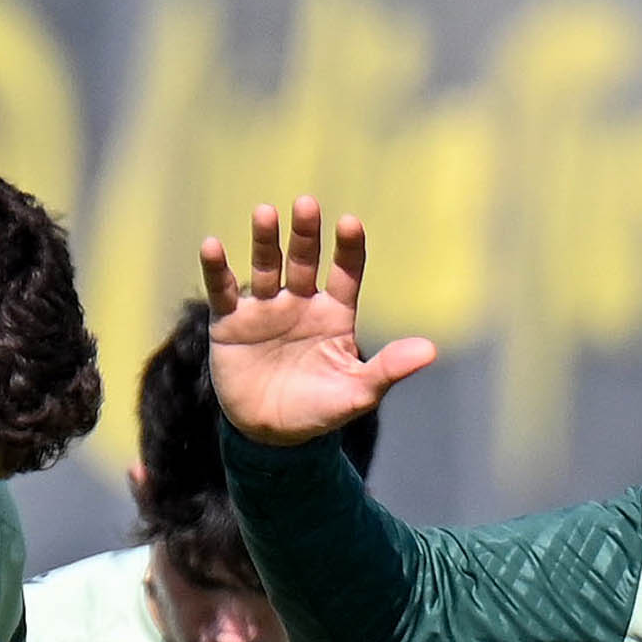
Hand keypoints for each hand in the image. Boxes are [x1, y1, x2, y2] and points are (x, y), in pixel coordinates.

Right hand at [196, 199, 437, 446]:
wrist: (271, 437)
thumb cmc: (320, 411)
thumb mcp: (357, 393)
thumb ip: (389, 369)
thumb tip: (430, 351)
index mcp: (334, 313)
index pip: (345, 272)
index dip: (348, 248)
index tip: (349, 224)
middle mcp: (300, 303)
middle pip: (304, 259)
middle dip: (305, 234)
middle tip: (306, 205)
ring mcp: (265, 310)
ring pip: (266, 267)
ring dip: (265, 241)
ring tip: (265, 213)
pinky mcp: (230, 323)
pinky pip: (222, 291)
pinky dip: (216, 269)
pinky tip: (211, 246)